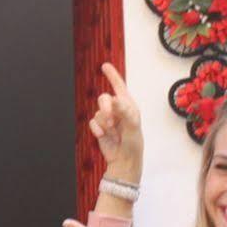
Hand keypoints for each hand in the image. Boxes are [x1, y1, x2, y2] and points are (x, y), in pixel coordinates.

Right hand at [88, 62, 142, 182]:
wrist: (124, 160)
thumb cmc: (133, 144)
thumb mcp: (132, 126)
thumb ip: (124, 111)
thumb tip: (115, 99)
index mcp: (128, 106)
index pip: (120, 87)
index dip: (112, 75)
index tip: (105, 66)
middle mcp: (117, 110)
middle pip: (104, 98)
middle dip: (105, 107)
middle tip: (109, 120)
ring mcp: (108, 119)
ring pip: (98, 111)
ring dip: (103, 122)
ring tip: (111, 132)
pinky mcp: (100, 128)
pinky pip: (93, 122)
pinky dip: (96, 129)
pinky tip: (103, 136)